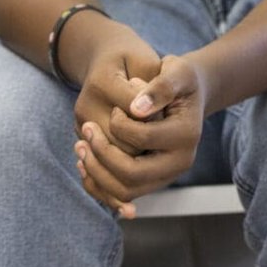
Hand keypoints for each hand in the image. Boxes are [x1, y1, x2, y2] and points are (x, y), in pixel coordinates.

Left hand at [75, 52, 207, 218]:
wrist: (187, 95)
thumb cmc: (179, 78)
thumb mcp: (177, 71)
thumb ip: (160, 87)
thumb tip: (136, 108)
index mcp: (187, 135)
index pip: (143, 139)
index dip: (120, 124)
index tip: (113, 108)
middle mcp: (180, 162)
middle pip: (132, 174)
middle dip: (102, 153)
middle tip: (85, 128)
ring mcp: (167, 176)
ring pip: (124, 190)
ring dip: (96, 172)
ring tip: (79, 145)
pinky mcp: (153, 182)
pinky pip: (121, 194)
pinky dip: (99, 184)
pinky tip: (84, 162)